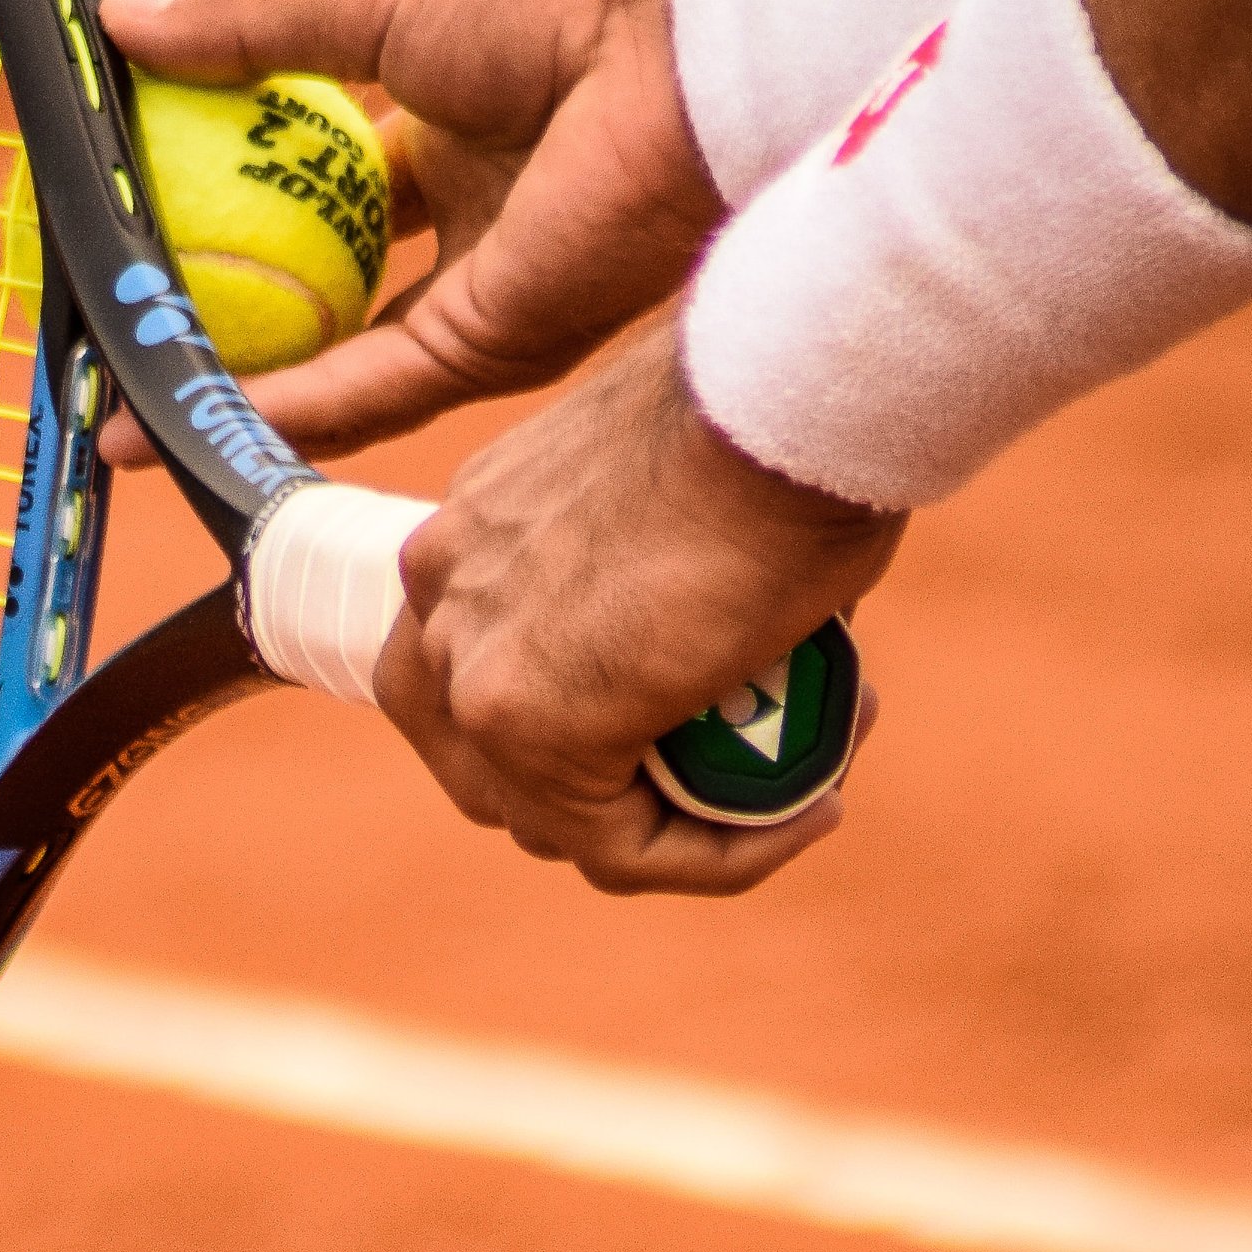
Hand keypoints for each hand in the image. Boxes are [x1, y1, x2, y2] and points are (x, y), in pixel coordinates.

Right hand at [97, 0, 721, 462]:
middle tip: (121, 338)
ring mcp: (479, 298)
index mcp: (446, 140)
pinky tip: (191, 413)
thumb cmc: (547, 1)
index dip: (227, 211)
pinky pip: (368, 389)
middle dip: (226, 325)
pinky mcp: (491, 348)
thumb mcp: (371, 5)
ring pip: (335, 365)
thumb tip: (119, 26)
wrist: (667, 51)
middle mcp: (466, 231)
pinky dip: (279, 406)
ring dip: (234, 389)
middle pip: (323, 297)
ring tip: (125, 410)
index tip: (136, 225)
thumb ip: (249, 31)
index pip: (315, 196)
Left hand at [376, 316, 901, 895]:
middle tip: (744, 773)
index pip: (482, 672)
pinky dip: (717, 857)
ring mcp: (469, 661)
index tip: (712, 717)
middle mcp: (441, 593)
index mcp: (470, 528)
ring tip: (804, 787)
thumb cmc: (774, 413)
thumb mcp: (690, 486)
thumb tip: (730, 633)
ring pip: (556, 822)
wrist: (781, 394)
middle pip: (489, 762)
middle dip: (616, 792)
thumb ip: (666, 564)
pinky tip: (810, 812)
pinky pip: (621, 848)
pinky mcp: (525, 723)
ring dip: (683, 830)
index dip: (589, 725)